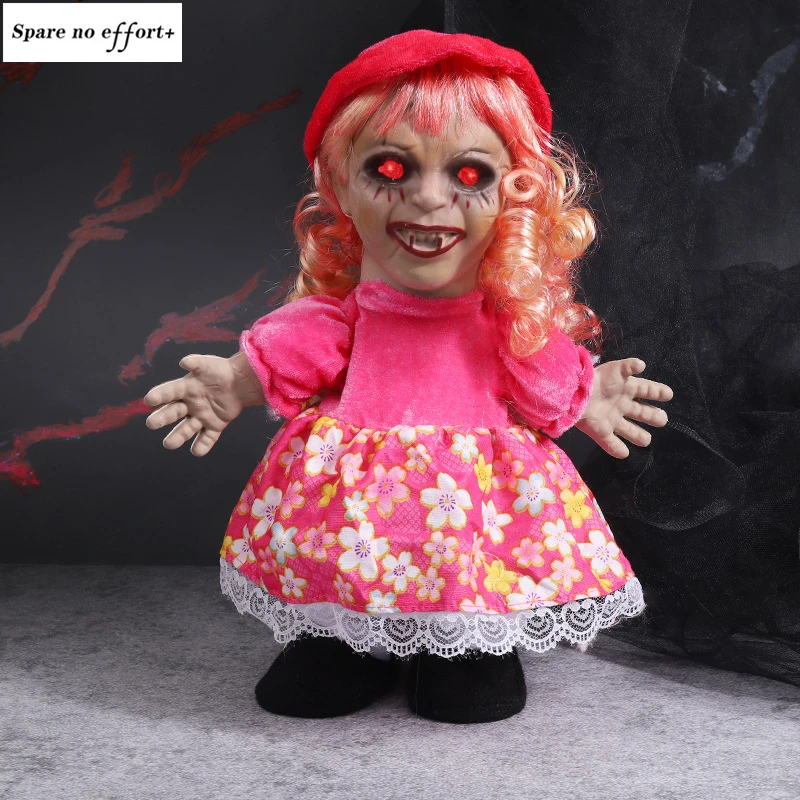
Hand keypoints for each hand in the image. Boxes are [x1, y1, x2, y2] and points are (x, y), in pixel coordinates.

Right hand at [144, 352, 263, 455]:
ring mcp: (202, 416)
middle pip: (173, 413)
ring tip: (169, 444)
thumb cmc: (221, 370)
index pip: (170, 392)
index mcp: (186, 388)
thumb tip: (184, 362)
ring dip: (178, 436)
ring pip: (187, 429)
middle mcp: (190, 404)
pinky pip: (207, 438)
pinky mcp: (214, 425)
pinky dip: (202, 446)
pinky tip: (197, 451)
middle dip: (162, 418)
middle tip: (152, 424)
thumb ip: (196, 362)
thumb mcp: (209, 364)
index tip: (149, 400)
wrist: (241, 382)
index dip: (159, 395)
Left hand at [575, 359, 672, 458]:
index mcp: (625, 388)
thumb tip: (641, 365)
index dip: (657, 392)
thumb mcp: (614, 369)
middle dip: (652, 416)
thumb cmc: (597, 380)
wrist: (574, 394)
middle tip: (662, 419)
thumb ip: (628, 366)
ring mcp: (611, 419)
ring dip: (638, 435)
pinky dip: (617, 449)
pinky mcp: (600, 431)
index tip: (668, 395)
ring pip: (629, 430)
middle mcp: (620, 404)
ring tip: (646, 440)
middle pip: (641, 412)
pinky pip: (610, 443)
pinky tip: (624, 454)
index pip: (646, 390)